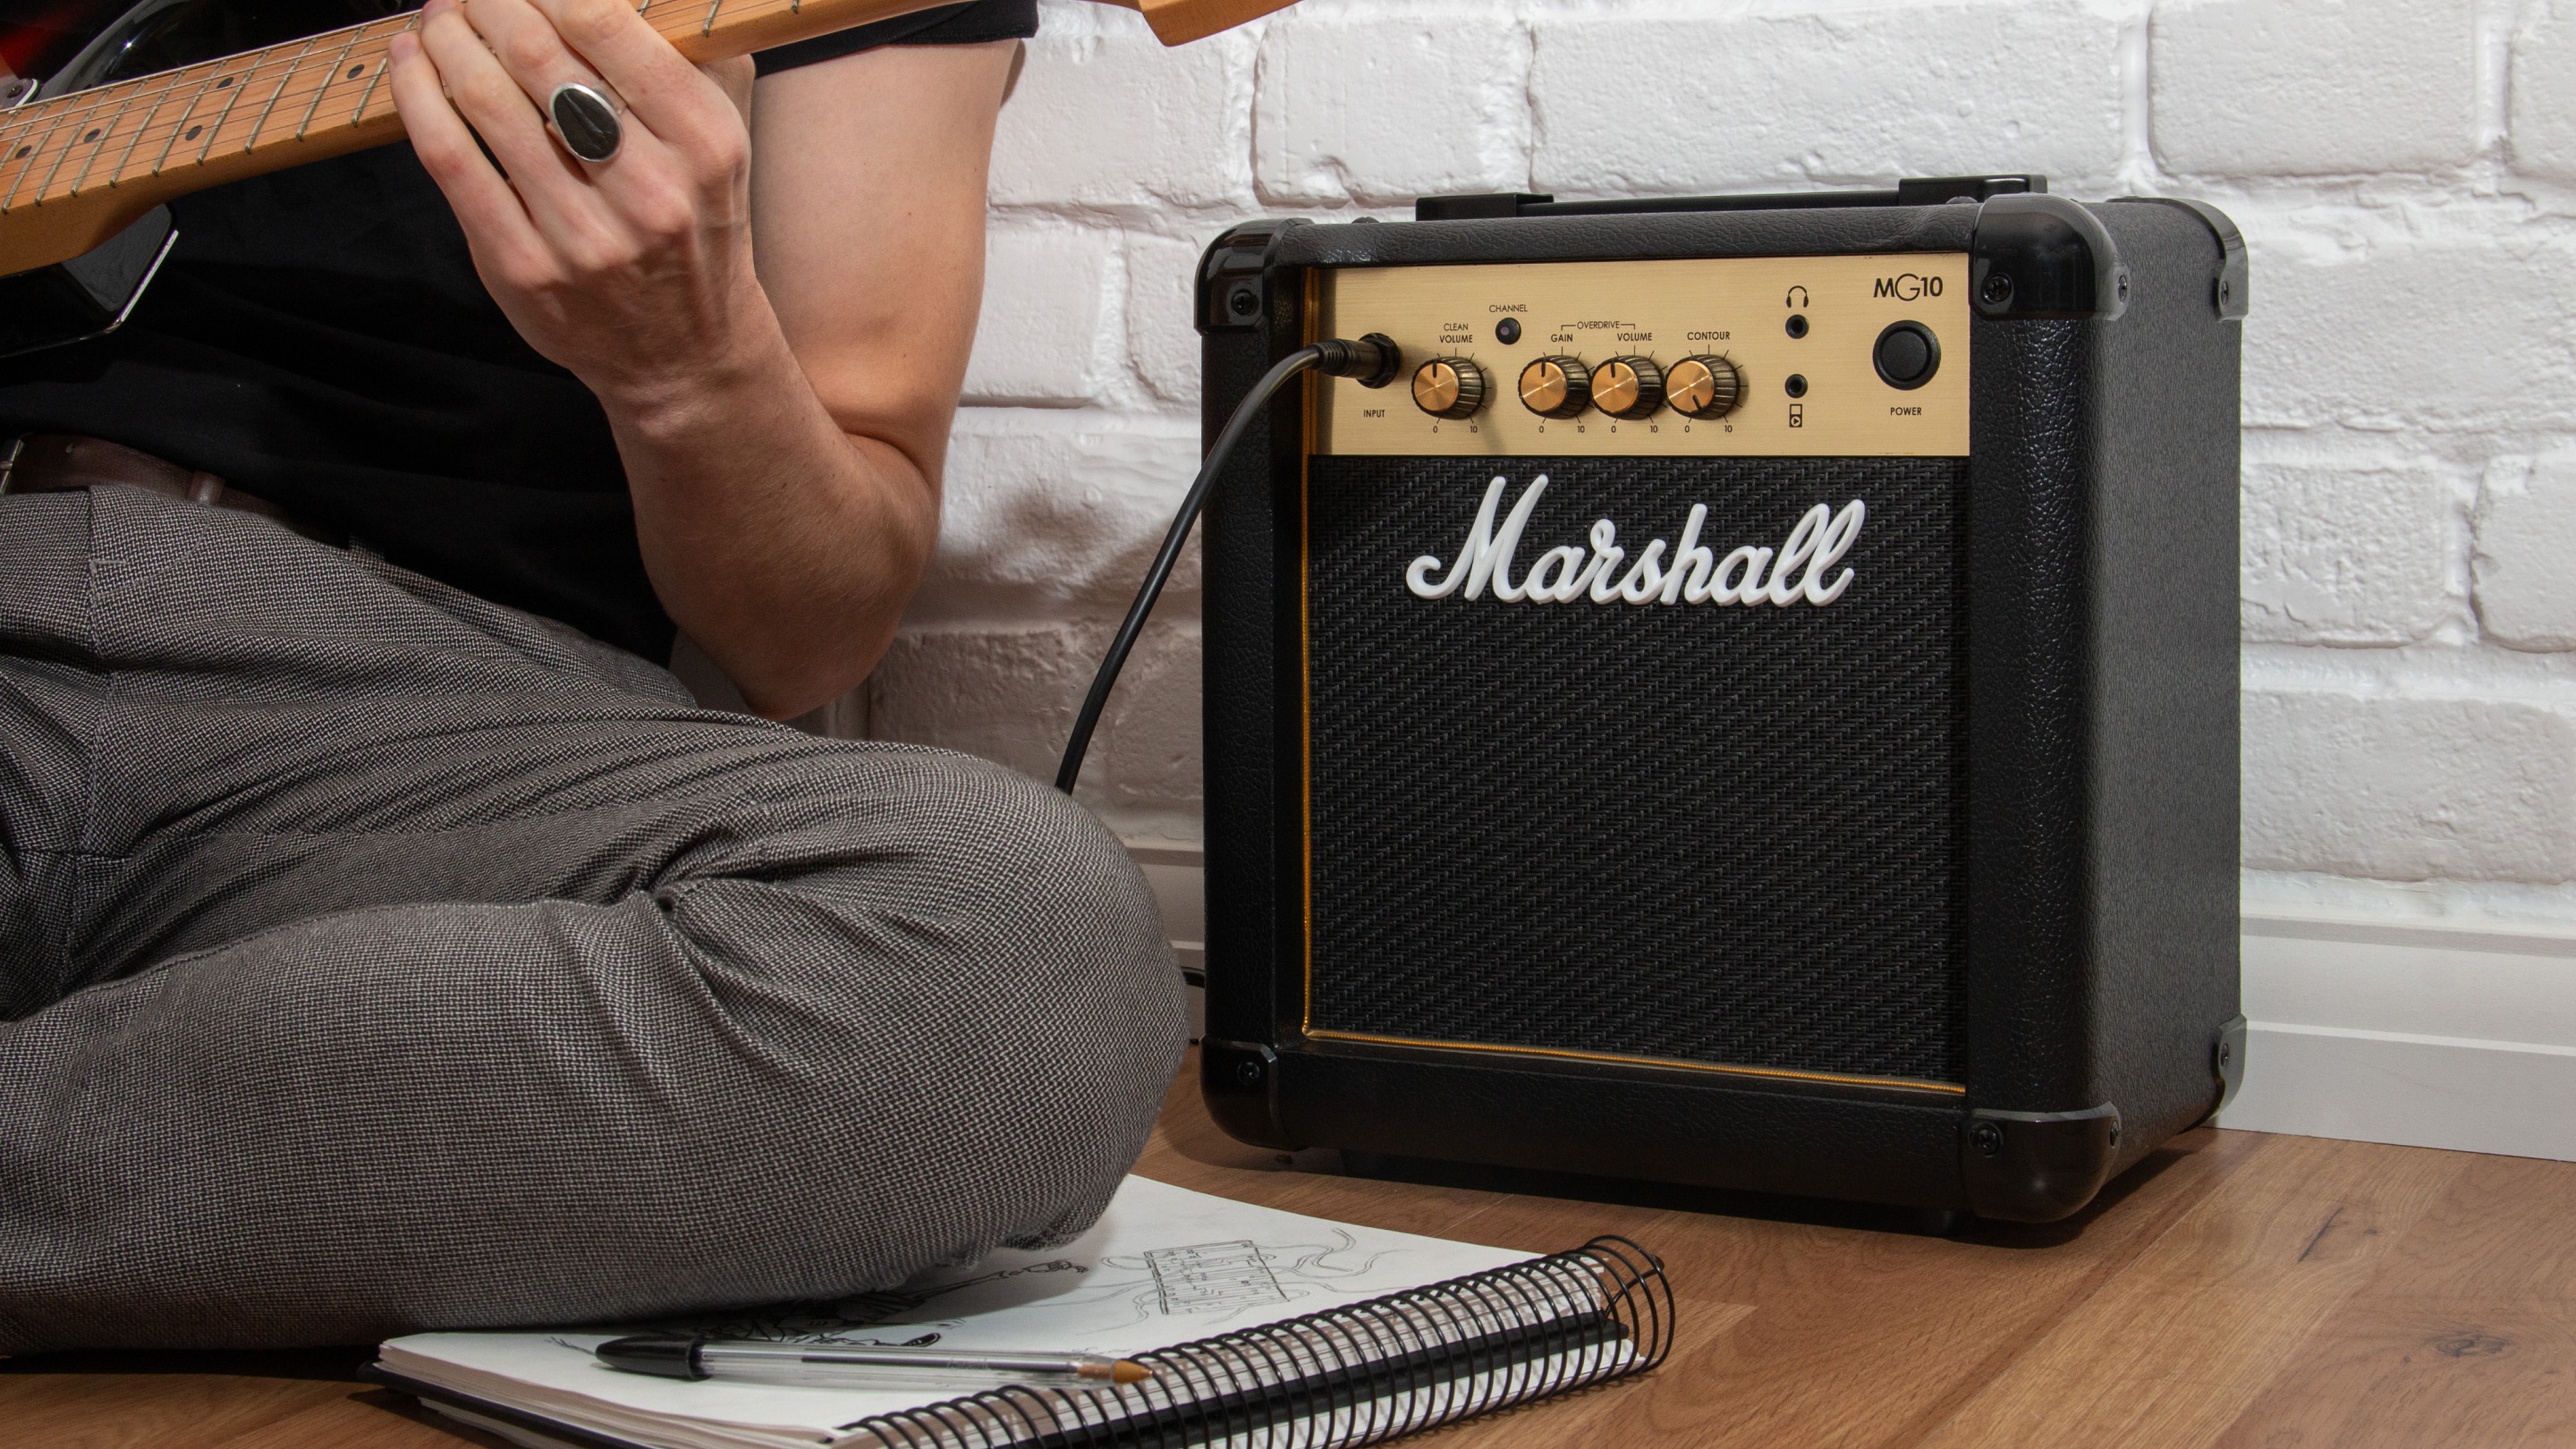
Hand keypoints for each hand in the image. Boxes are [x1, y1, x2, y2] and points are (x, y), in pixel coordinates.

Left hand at [388, 0, 769, 414]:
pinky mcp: (521, 266)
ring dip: (445, 38)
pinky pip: (450, 160)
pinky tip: (410, 62)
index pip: (604, 25)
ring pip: (485, 100)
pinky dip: (417, 96)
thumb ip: (693, 56)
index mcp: (705, 144)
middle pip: (537, 53)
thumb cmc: (695, 225)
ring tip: (438, 16)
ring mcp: (582, 236)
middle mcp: (649, 190)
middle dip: (487, 1)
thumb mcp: (725, 139)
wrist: (684, 354)